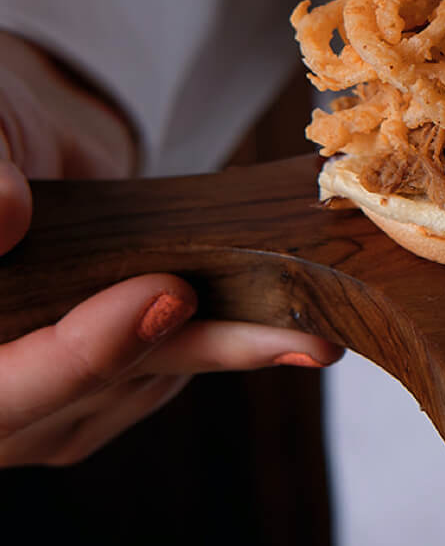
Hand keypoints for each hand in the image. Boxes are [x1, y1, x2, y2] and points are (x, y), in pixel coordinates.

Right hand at [0, 32, 342, 466]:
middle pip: (73, 401)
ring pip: (135, 388)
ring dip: (225, 353)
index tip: (168, 296)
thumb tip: (1, 217)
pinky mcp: (96, 386)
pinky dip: (223, 345)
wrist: (25, 144)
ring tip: (313, 330)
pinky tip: (282, 324)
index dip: (76, 357)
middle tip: (289, 334)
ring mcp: (37, 399)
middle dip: (185, 355)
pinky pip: (160, 376)